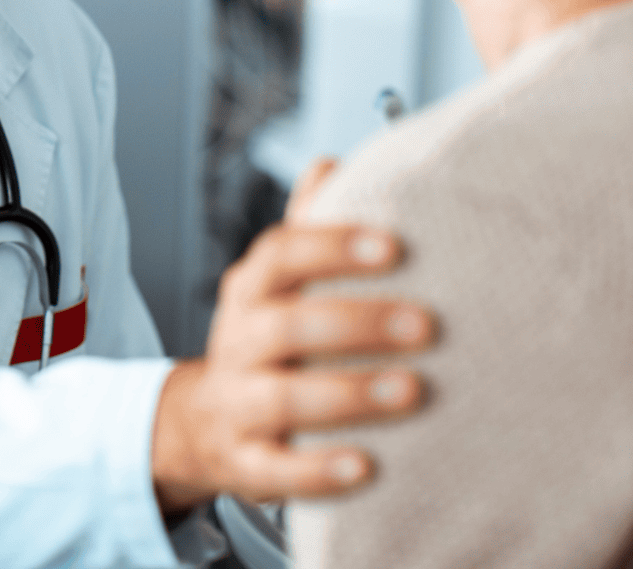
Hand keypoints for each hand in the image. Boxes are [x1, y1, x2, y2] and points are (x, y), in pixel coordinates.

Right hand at [150, 159, 432, 511]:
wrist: (206, 421)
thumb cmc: (269, 338)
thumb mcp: (279, 281)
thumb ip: (309, 226)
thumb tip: (334, 161)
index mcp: (251, 289)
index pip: (280, 255)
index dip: (334, 247)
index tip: (395, 247)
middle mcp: (238, 341)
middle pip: (283, 324)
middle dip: (355, 322)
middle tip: (426, 325)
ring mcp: (237, 404)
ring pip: (280, 398)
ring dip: (347, 393)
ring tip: (412, 391)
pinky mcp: (244, 463)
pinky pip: (275, 471)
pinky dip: (317, 470)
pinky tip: (365, 467)